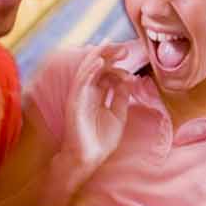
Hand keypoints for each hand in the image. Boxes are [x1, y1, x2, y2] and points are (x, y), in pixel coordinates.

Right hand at [59, 45, 135, 175]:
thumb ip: (121, 97)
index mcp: (96, 94)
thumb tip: (129, 79)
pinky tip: (100, 62)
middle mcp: (87, 92)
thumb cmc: (100, 140)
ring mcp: (80, 96)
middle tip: (123, 48)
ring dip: (99, 56)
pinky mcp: (75, 102)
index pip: (105, 73)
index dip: (117, 65)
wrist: (88, 159)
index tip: (130, 61)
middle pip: (96, 67)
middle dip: (109, 55)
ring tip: (110, 46)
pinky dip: (90, 70)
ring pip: (87, 70)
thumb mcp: (118, 115)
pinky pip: (81, 82)